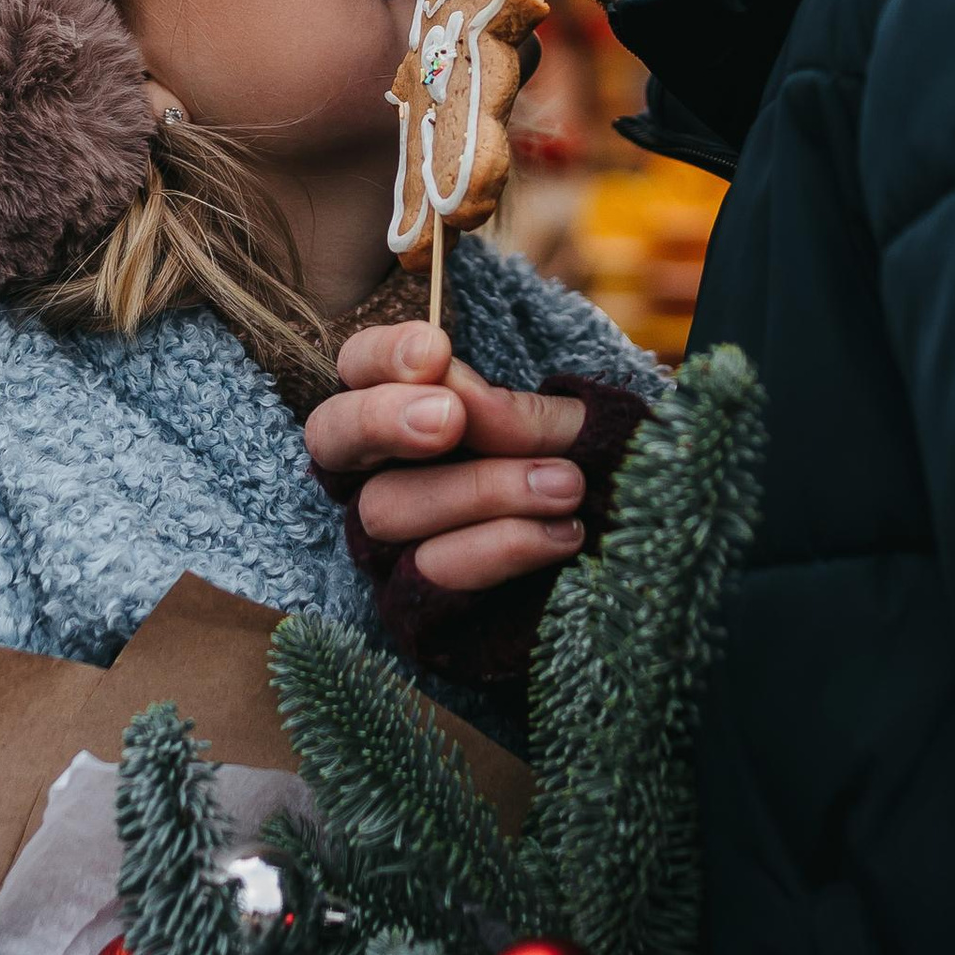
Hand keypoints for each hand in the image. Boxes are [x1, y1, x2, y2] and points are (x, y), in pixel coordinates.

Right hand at [306, 321, 589, 593]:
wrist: (623, 557)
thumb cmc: (584, 473)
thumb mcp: (570, 429)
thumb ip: (517, 414)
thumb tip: (461, 396)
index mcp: (403, 408)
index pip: (357, 365)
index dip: (383, 356)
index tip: (435, 351)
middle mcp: (375, 473)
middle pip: (331, 436)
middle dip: (383, 419)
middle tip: (450, 420)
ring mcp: (386, 542)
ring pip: (386, 508)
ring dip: (480, 490)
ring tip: (565, 484)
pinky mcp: (415, 603)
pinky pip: (433, 573)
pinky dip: (501, 548)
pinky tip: (561, 533)